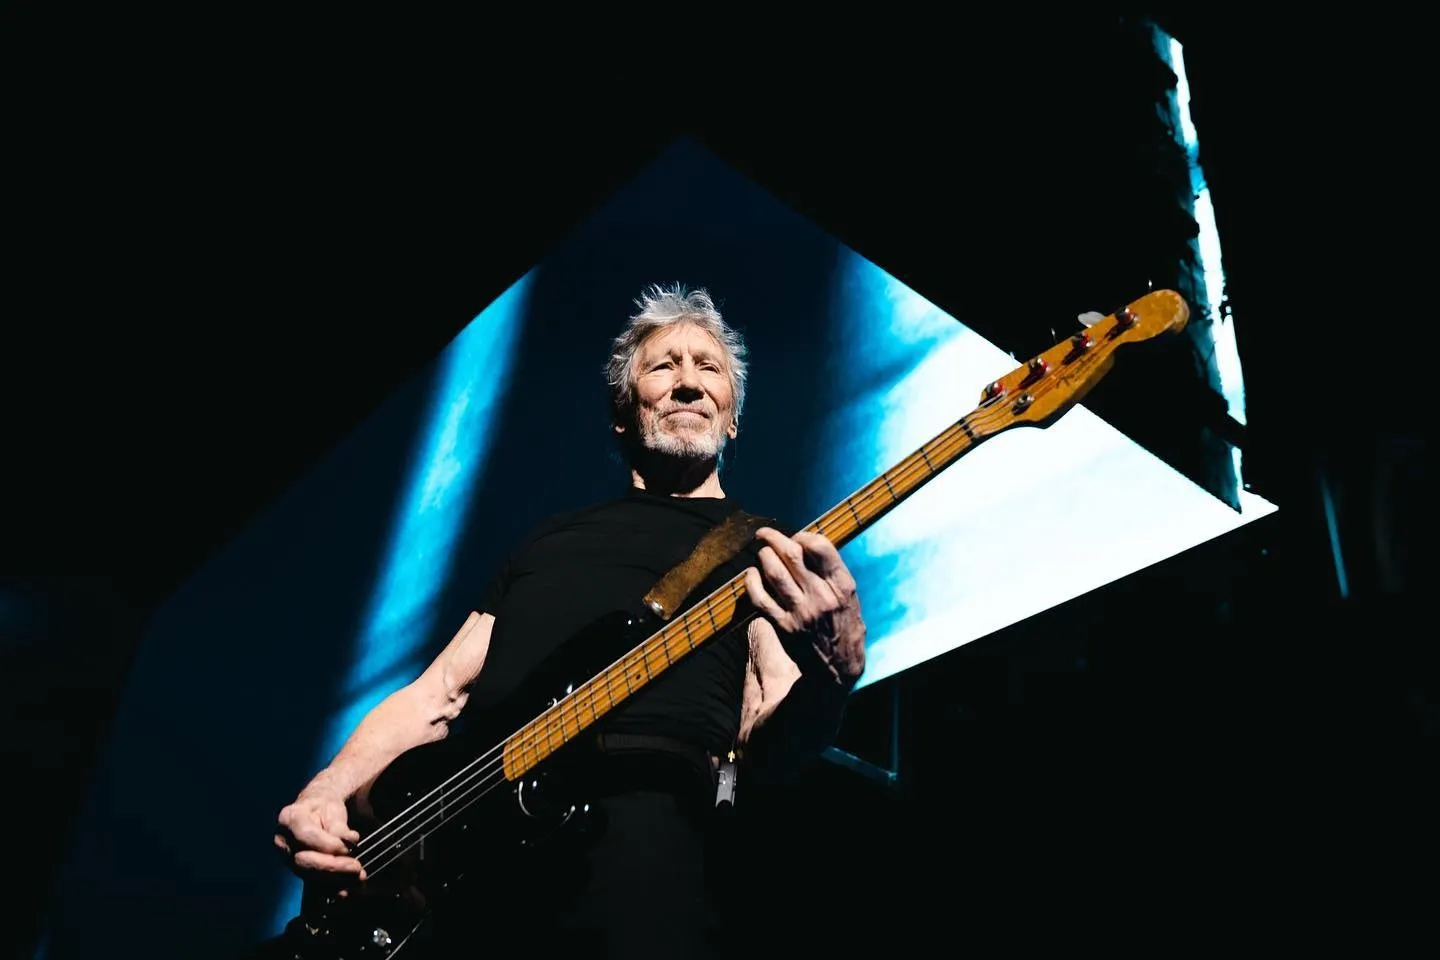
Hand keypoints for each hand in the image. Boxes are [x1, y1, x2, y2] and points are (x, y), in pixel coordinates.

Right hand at [274, 789, 365, 881]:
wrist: (315, 812)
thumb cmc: (324, 808)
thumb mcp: (332, 808)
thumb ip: (338, 826)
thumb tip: (348, 840)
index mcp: (289, 819)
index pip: (305, 835)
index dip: (327, 845)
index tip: (347, 847)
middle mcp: (282, 841)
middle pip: (303, 861)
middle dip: (331, 867)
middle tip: (356, 867)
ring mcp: (287, 859)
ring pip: (307, 875)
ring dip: (334, 880)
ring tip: (357, 878)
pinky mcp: (297, 872)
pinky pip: (312, 884)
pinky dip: (330, 889)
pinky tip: (347, 890)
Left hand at [743, 527, 865, 682]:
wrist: (840, 667)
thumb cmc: (846, 627)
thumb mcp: (851, 598)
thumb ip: (833, 574)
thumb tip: (808, 547)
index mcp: (842, 586)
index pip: (821, 547)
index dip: (803, 536)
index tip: (796, 537)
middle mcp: (822, 596)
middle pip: (792, 555)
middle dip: (774, 538)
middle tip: (764, 534)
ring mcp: (801, 612)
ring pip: (774, 573)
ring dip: (763, 556)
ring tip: (761, 551)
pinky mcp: (784, 626)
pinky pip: (761, 599)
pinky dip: (752, 582)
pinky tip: (750, 574)